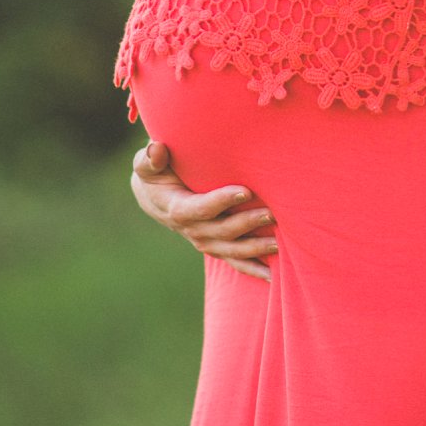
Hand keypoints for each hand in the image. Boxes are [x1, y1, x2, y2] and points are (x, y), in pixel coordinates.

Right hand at [130, 141, 277, 281]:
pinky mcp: (215, 246)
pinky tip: (273, 276)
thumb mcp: (147, 164)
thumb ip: (149, 159)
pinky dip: (253, 269)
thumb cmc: (155, 173)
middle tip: (272, 213)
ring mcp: (204, 241)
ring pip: (231, 250)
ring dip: (255, 248)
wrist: (155, 196)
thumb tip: (156, 149)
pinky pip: (234, 261)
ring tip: (278, 243)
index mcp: (176, 208)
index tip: (245, 190)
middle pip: (221, 231)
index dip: (221, 201)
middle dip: (247, 223)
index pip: (200, 208)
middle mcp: (191, 230)